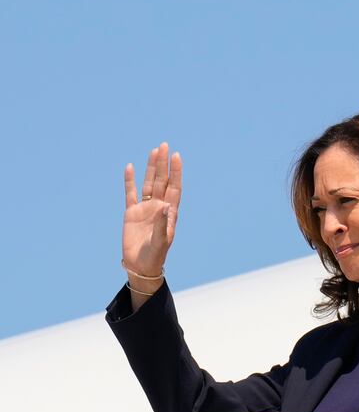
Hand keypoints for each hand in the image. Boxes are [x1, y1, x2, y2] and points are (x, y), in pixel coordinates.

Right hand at [122, 142, 181, 301]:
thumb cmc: (155, 256)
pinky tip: (131, 167)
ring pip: (148, 184)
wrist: (141, 266)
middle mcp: (158, 207)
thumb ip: (163, 224)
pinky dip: (130, 181)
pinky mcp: (131, 213)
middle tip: (164, 145)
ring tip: (154, 151)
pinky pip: (130, 193)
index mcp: (169, 213)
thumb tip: (166, 206)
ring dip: (151, 168)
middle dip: (163, 164)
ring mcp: (145, 209)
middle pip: (161, 181)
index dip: (176, 172)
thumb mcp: (161, 241)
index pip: (174, 187)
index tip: (176, 156)